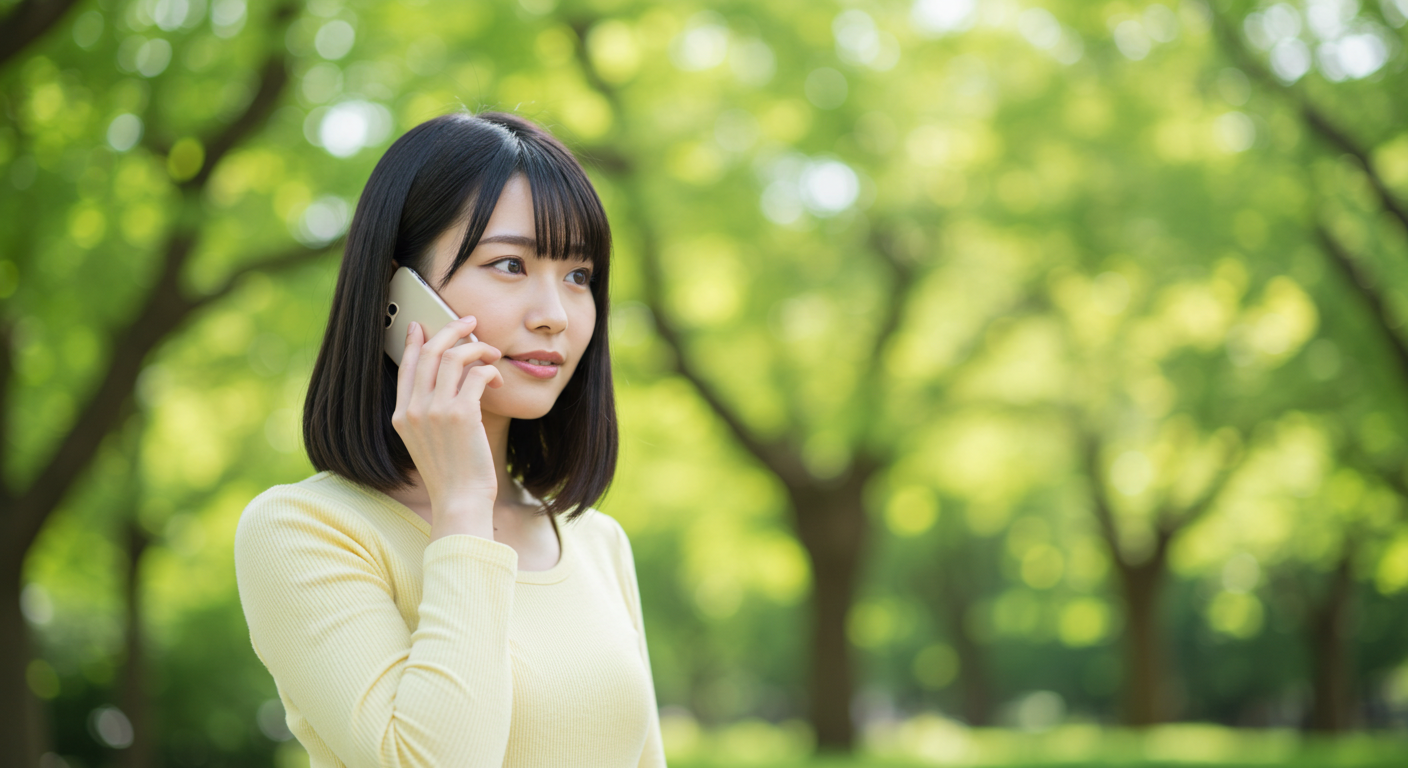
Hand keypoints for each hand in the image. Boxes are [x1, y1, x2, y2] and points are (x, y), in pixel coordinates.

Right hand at [391, 317, 504, 538]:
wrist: (460, 501)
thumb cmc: (452, 474)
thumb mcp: (428, 442)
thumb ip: (429, 412)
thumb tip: (448, 381)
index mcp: (401, 415)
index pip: (404, 366)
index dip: (413, 341)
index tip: (422, 325)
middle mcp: (413, 409)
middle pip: (429, 351)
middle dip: (451, 329)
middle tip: (470, 322)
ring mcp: (435, 410)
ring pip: (454, 357)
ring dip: (478, 348)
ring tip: (492, 353)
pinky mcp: (461, 414)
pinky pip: (477, 374)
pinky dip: (490, 371)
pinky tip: (497, 381)